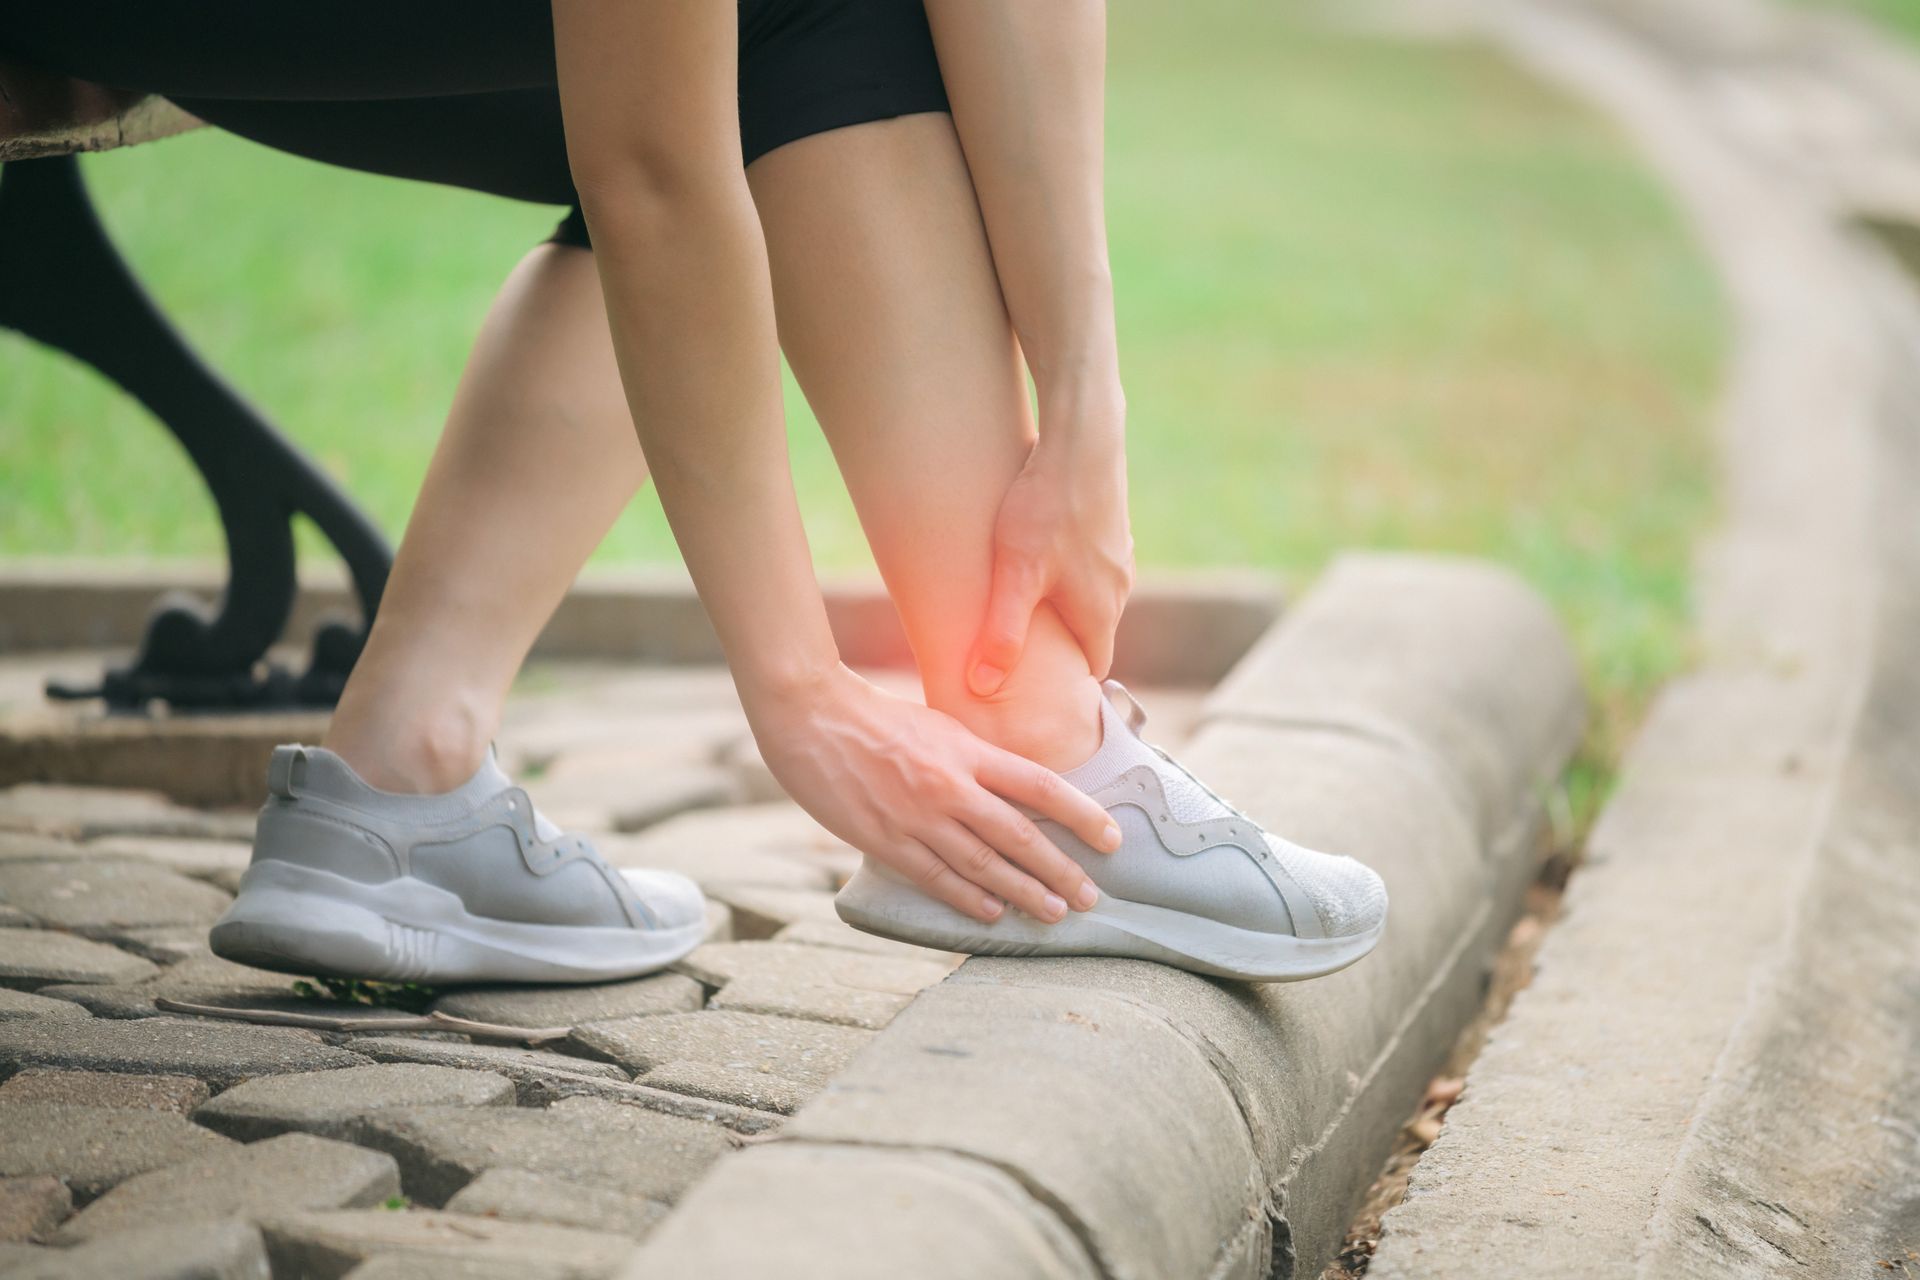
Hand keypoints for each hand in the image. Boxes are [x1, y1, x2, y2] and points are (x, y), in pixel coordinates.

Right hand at [749, 664, 1122, 922]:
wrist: (810, 714)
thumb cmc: (874, 714)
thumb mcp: (938, 724)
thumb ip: (972, 757)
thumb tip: (1009, 787)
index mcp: (968, 751)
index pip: (1040, 786)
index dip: (1082, 814)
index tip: (1111, 838)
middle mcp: (950, 786)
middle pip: (1019, 835)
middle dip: (1060, 869)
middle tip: (1091, 896)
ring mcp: (918, 816)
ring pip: (983, 865)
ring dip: (1023, 893)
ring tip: (1054, 913)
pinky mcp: (885, 840)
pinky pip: (936, 877)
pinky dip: (968, 898)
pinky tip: (992, 913)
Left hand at [968, 398, 1132, 694]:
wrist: (1083, 438)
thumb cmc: (1048, 508)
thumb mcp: (1017, 577)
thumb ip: (1001, 634)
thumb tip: (982, 687)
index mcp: (1099, 612)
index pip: (1093, 668)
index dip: (1069, 684)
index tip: (1041, 691)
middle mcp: (1118, 587)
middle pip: (1093, 632)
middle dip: (1063, 646)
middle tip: (1024, 650)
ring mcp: (1119, 553)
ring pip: (1093, 595)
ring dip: (1066, 604)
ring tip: (1026, 603)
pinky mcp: (1111, 523)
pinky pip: (1092, 563)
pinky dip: (1071, 570)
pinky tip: (1041, 553)